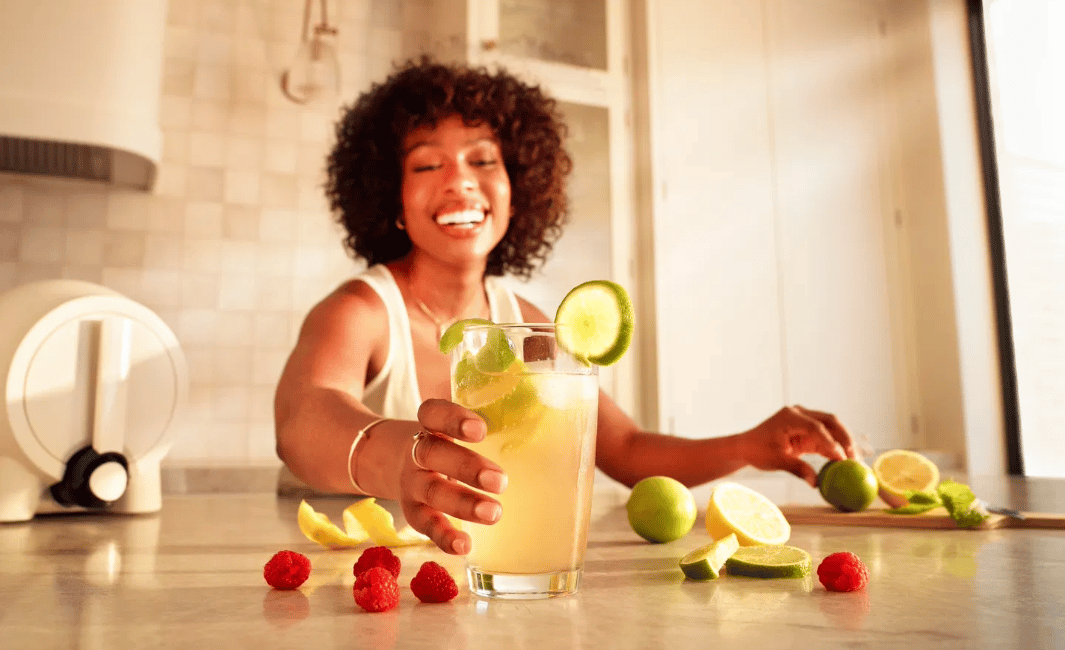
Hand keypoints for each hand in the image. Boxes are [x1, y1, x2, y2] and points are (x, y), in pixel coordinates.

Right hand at [399, 398, 507, 554]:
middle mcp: (417, 452)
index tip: (481, 430)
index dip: (452, 420)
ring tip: (495, 512)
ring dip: (463, 504)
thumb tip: (553, 405)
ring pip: (432, 491)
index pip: (433, 413)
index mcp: (431, 424)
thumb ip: (496, 416)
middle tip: (501, 481)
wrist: (399, 463)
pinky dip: (444, 536)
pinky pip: (426, 525)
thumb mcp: (460, 426)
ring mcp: (412, 484)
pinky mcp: (414, 512)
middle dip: (467, 467)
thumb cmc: (450, 442)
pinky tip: (464, 545)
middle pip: (433, 454)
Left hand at [742, 405, 856, 486]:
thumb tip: (816, 483)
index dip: (830, 442)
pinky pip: (824, 437)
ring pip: (831, 428)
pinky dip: (833, 448)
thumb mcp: (777, 461)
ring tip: (854, 461)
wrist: (746, 446)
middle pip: (829, 421)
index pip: (816, 427)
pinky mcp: (807, 430)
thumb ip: (797, 469)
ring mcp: (804, 420)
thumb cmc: (757, 450)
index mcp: (790, 416)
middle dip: (844, 438)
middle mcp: (800, 414)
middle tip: (855, 457)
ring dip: (843, 443)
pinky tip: (842, 462)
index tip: (841, 457)